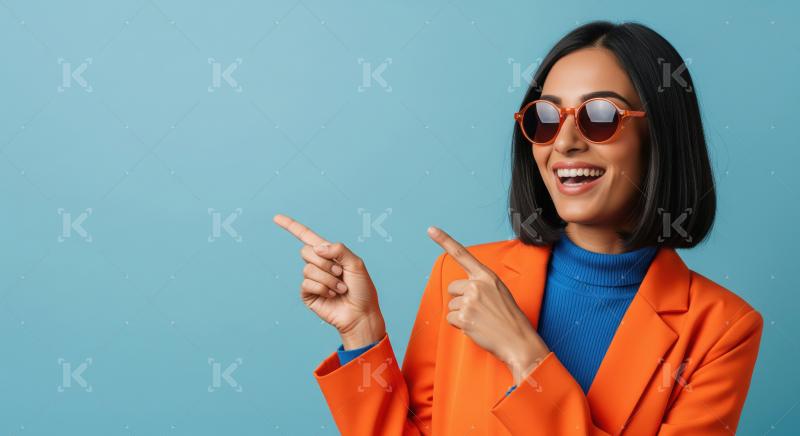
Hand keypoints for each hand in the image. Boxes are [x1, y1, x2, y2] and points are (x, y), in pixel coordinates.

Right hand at [274, 213, 385, 349]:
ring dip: (328, 279)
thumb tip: (316, 247)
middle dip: (325, 262)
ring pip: (308, 269)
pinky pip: (306, 283)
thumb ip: (339, 249)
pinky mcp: (308, 294)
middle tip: (340, 273)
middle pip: (306, 250)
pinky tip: (332, 295)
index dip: (291, 226)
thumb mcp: (356, 263)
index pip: (306, 236)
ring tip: (340, 288)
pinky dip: (322, 288)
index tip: (276, 217)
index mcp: (329, 254)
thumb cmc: (362, 289)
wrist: (361, 313)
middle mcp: (318, 265)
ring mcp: (312, 280)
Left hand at [427, 226, 550, 384]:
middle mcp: (477, 285)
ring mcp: (470, 301)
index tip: (430, 229)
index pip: (462, 254)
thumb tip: (462, 289)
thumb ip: (481, 285)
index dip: (444, 240)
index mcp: (486, 276)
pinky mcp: (464, 317)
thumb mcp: (499, 292)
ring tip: (481, 320)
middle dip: (460, 299)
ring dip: (462, 314)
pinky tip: (475, 327)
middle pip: (452, 288)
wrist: (518, 340)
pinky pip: (451, 319)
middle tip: (479, 310)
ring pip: (451, 305)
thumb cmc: (509, 318)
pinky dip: (460, 326)